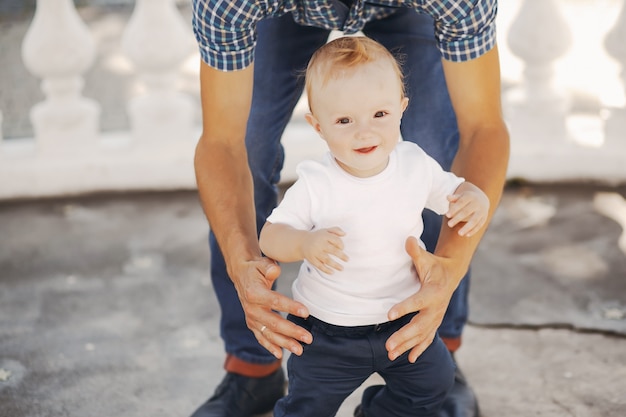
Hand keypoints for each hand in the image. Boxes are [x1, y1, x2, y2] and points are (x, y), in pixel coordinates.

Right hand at [231, 256, 312, 358]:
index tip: (306, 312)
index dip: (291, 307)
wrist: (241, 275)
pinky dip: (270, 347)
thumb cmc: (256, 269)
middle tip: (308, 338)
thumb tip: (274, 271)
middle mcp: (251, 308)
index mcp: (254, 293)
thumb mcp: (261, 263)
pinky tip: (281, 355)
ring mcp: (251, 318)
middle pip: (274, 323)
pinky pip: (261, 338)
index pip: (275, 301)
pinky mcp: (252, 324)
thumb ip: (268, 267)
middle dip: (292, 332)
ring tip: (300, 350)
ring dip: (285, 343)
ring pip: (269, 334)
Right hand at [301, 227, 347, 273]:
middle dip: (341, 255)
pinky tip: (332, 272)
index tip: (342, 248)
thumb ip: (336, 230)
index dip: (341, 245)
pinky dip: (326, 270)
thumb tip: (344, 234)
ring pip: (326, 259)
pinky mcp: (312, 259)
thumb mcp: (325, 230)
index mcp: (324, 236)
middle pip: (332, 250)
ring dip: (335, 265)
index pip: (336, 240)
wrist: (302, 242)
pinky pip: (319, 265)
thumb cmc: (317, 236)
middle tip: (347, 259)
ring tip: (342, 268)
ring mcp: (315, 252)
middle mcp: (320, 244)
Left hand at [385, 237, 459, 362]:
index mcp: (433, 292)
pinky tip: (409, 359)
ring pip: (421, 335)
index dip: (404, 308)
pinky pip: (427, 338)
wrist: (452, 274)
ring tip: (390, 354)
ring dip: (406, 345)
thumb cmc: (435, 265)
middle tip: (387, 346)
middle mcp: (436, 308)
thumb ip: (415, 251)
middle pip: (419, 326)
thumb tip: (408, 239)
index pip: (417, 302)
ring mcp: (436, 318)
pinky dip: (418, 349)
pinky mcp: (435, 322)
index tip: (389, 315)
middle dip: (403, 337)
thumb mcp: (426, 258)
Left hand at [446, 186, 489, 236]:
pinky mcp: (484, 218)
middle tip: (449, 225)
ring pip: (475, 220)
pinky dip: (473, 230)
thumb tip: (447, 197)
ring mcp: (481, 211)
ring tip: (459, 233)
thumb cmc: (466, 199)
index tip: (447, 215)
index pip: (461, 203)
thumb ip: (454, 198)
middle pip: (466, 211)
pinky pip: (479, 225)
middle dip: (458, 218)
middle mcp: (477, 204)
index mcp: (470, 197)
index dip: (454, 209)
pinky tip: (466, 235)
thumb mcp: (461, 196)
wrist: (481, 199)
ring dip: (467, 227)